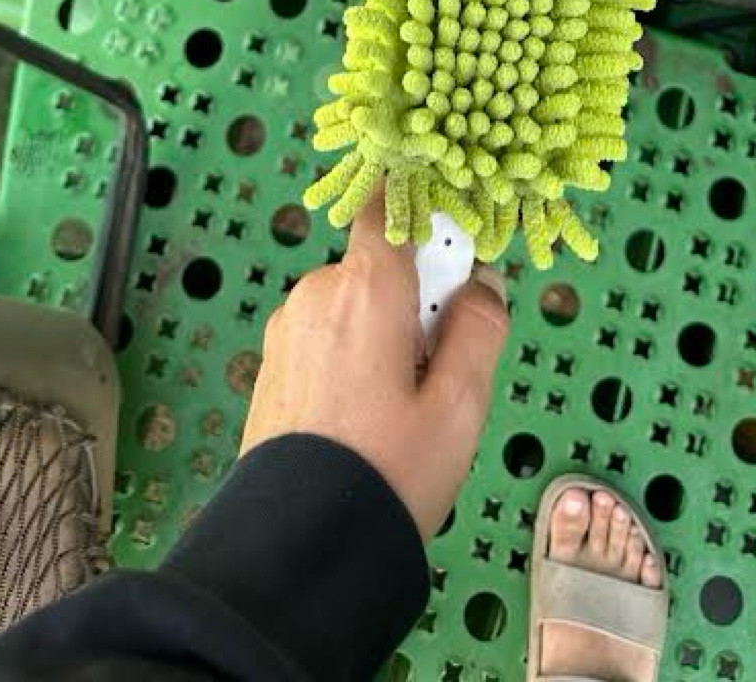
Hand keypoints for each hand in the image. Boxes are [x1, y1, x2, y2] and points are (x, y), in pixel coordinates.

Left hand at [240, 190, 509, 538]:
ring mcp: (288, 332)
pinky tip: (367, 423)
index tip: (458, 259)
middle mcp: (316, 294)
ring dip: (386, 337)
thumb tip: (483, 284)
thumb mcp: (460, 405)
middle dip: (418, 302)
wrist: (298, 548)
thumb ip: (481, 329)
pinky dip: (353, 363)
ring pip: (355, 308)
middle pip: (381, 269)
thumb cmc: (386, 473)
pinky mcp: (273, 370)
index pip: (389, 206)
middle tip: (440, 373)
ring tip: (402, 412)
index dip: (428, 219)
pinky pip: (327, 342)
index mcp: (364, 287)